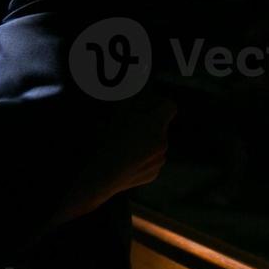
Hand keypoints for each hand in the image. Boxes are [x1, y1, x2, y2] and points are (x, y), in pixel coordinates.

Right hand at [54, 94, 175, 224]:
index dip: (157, 102)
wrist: (98, 179)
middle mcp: (163, 144)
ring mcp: (159, 161)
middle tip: (123, 124)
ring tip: (120, 144)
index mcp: (154, 126)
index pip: (170, 106)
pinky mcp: (153, 175)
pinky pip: (152, 159)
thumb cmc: (102, 143)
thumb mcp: (113, 115)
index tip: (142, 106)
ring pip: (156, 143)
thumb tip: (137, 90)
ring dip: (143, 139)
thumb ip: (129, 100)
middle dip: (146, 122)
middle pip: (160, 125)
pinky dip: (141, 156)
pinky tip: (123, 160)